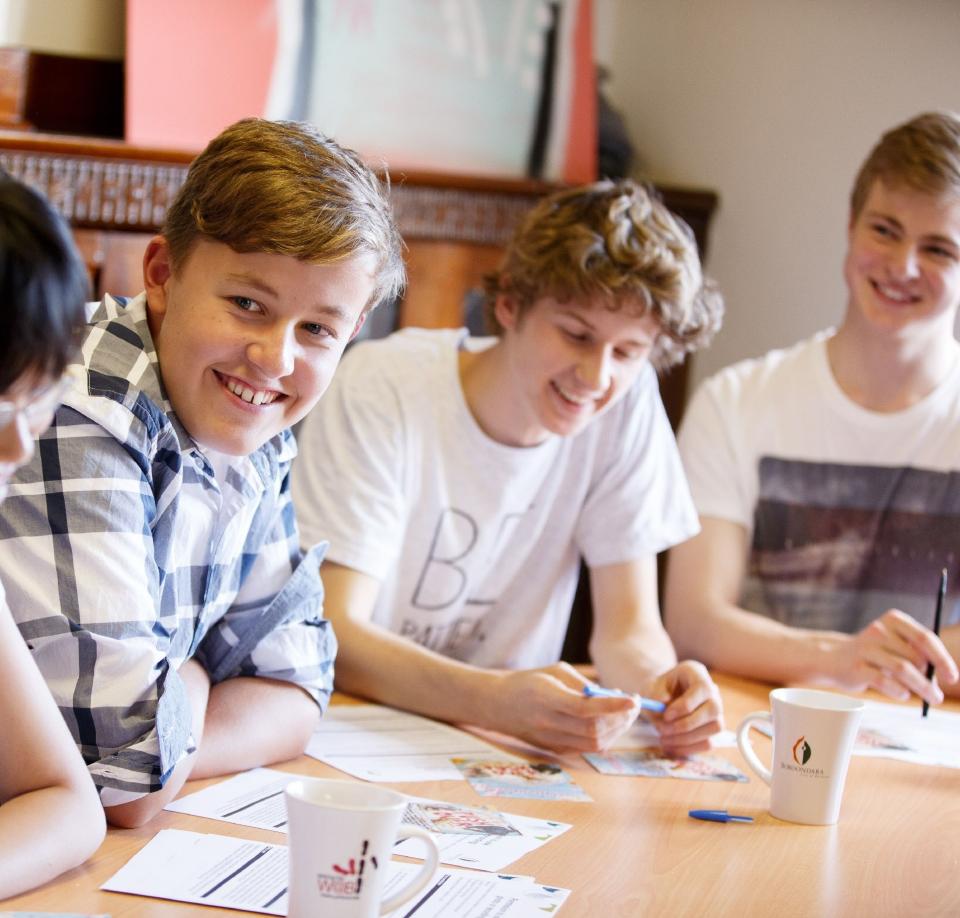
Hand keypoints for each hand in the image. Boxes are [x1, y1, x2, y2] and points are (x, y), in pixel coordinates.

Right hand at [494, 663, 637, 752]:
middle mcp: (548, 723)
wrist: (497, 705)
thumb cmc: (528, 681)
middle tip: (634, 705)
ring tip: (625, 714)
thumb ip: (584, 685)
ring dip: (616, 730)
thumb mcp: (555, 671)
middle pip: (594, 730)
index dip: (612, 706)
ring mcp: (550, 740)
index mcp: (546, 697)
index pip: (585, 708)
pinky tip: (608, 722)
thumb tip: (613, 697)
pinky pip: (586, 748)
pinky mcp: (554, 750)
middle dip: (621, 719)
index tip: (633, 699)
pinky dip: (604, 737)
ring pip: (594, 744)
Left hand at [644, 661, 723, 754]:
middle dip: (685, 725)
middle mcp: (713, 692)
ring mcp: (717, 711)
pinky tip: (670, 747)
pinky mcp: (713, 729)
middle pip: (712, 711)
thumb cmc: (659, 689)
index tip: (666, 716)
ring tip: (663, 739)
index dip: (684, 706)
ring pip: (712, 729)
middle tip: (663, 730)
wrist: (662, 697)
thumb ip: (656, 692)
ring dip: (686, 739)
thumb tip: (663, 702)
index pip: (702, 689)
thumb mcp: (653, 686)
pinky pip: (707, 743)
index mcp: (697, 673)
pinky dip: (688, 749)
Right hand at [834, 609, 958, 703]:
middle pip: (915, 657)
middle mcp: (878, 630)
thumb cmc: (876, 655)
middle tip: (936, 693)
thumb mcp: (897, 646)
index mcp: (893, 620)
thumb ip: (919, 654)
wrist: (835, 659)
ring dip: (922, 688)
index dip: (942, 659)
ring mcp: (865, 648)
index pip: (924, 638)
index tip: (952, 677)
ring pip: (903, 670)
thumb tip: (945, 675)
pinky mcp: (856, 667)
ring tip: (931, 699)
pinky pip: (885, 682)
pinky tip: (903, 694)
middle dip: (929, 678)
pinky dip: (899, 691)